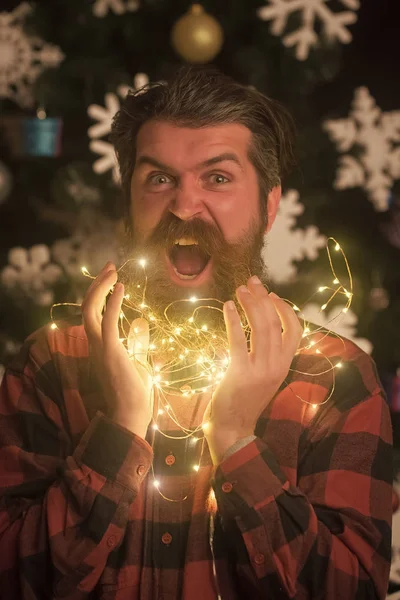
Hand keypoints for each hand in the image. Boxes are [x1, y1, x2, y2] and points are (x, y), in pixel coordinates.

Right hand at [81, 262, 152, 437]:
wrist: (131, 417)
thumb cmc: (134, 394)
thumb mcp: (138, 361)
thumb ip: (137, 342)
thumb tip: (140, 323)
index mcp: (100, 346)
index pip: (93, 314)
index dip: (100, 293)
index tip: (113, 278)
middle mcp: (94, 344)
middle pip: (87, 307)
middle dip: (98, 284)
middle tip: (110, 267)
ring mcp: (100, 348)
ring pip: (89, 311)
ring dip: (100, 288)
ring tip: (113, 271)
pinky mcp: (110, 352)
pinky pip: (107, 322)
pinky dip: (112, 303)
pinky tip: (121, 288)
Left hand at [203, 275, 302, 463]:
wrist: (232, 430)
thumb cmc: (243, 400)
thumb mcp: (262, 375)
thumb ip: (264, 353)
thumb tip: (257, 324)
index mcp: (284, 365)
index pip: (295, 330)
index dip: (285, 308)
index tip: (270, 293)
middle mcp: (276, 366)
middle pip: (275, 323)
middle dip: (262, 298)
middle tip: (251, 282)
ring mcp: (260, 371)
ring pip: (261, 328)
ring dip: (249, 304)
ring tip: (239, 290)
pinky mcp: (240, 375)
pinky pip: (238, 341)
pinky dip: (233, 321)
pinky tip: (227, 307)